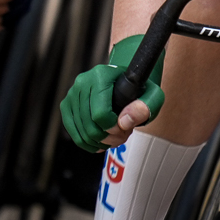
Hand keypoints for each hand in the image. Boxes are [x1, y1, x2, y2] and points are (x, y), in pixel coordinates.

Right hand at [59, 34, 162, 151]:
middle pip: (90, 126)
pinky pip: (73, 133)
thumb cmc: (138, 88)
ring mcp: (72, 94)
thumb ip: (146, 107)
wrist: (124, 80)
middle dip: (108, 138)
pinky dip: (88, 143)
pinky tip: (101, 143)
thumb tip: (124, 122)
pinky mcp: (66, 105)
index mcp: (101, 75)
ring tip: (114, 137)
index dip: (113, 129)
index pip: (100, 114)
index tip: (125, 129)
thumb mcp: (152, 94)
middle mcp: (82, 82)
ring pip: (81, 132)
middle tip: (122, 136)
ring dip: (100, 142)